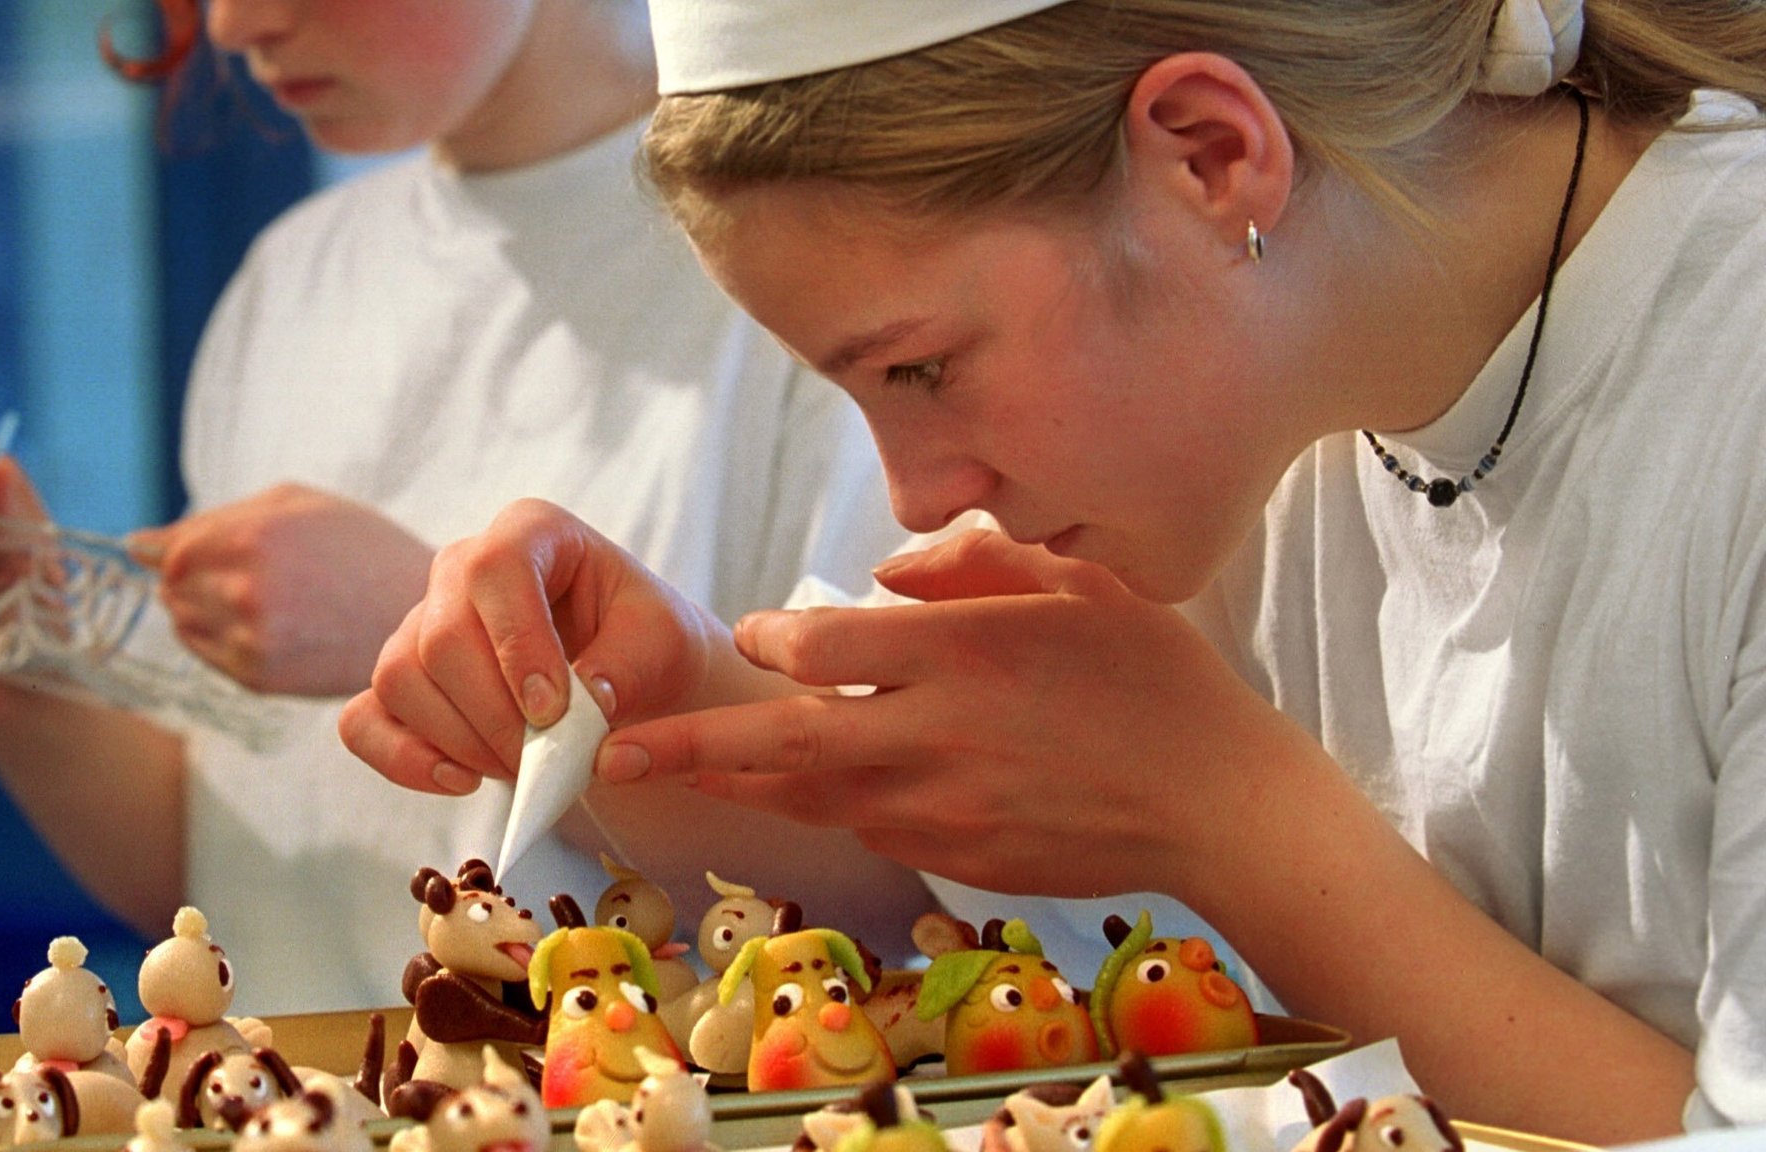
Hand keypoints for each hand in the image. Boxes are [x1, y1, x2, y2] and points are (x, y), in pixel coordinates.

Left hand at [127, 483, 433, 696]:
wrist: (414, 611)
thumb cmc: (356, 546)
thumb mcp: (294, 505)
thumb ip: (213, 519)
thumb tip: (135, 547)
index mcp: (253, 536)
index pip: (170, 551)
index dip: (179, 552)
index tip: (198, 554)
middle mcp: (245, 589)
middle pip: (171, 588)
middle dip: (193, 580)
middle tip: (242, 577)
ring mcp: (250, 638)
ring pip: (183, 623)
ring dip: (202, 611)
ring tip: (255, 602)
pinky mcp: (259, 676)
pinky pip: (207, 655)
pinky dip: (220, 639)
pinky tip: (261, 626)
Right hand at [339, 499, 740, 794]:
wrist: (628, 674)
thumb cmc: (645, 643)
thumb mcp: (663, 642)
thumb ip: (626, 665)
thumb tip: (583, 701)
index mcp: (530, 533)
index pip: (496, 570)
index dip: (517, 644)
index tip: (553, 711)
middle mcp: (461, 567)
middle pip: (441, 637)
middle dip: (494, 716)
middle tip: (546, 760)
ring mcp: (421, 621)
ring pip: (400, 679)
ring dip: (461, 742)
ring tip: (522, 768)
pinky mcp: (402, 681)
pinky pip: (362, 720)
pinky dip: (402, 759)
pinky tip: (460, 781)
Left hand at [590, 529, 1325, 901]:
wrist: (1222, 806)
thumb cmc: (1157, 681)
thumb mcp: (1079, 584)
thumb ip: (970, 562)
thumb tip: (880, 569)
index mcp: (961, 651)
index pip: (820, 644)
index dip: (770, 638)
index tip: (758, 633)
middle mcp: (935, 733)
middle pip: (781, 740)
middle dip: (688, 746)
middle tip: (616, 753)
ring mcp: (942, 808)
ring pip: (811, 798)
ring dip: (741, 787)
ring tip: (678, 776)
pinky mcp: (958, 859)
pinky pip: (871, 830)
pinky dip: (829, 811)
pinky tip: (808, 797)